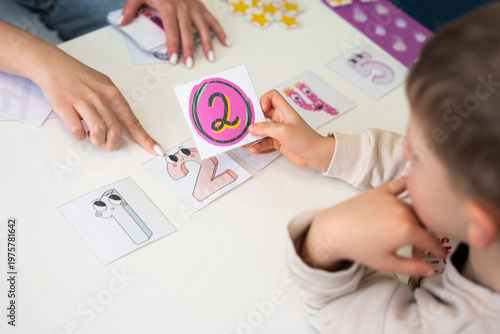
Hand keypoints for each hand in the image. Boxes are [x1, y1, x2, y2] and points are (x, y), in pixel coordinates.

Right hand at [37, 48, 161, 153]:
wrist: (54, 65)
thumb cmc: (80, 78)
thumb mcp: (104, 86)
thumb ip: (115, 105)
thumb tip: (126, 125)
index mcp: (113, 94)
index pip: (133, 121)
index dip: (145, 138)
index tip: (156, 150)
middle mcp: (100, 98)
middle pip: (115, 131)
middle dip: (112, 143)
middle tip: (107, 143)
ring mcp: (82, 102)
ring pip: (98, 132)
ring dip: (96, 140)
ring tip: (91, 135)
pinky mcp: (65, 107)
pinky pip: (77, 131)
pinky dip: (79, 136)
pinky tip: (78, 130)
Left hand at [121, 0, 228, 67]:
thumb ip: (130, 8)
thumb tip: (121, 22)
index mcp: (168, 7)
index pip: (171, 31)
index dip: (172, 46)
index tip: (173, 59)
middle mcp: (184, 8)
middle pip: (187, 33)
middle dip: (189, 50)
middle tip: (190, 64)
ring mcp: (194, 8)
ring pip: (203, 28)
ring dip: (208, 44)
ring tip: (210, 58)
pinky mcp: (201, 7)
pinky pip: (213, 20)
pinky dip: (220, 32)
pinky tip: (225, 43)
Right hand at [248, 90, 334, 171]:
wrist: (314, 154)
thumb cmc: (305, 139)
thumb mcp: (283, 131)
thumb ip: (265, 129)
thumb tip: (251, 128)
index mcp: (284, 110)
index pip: (272, 97)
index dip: (264, 100)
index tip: (261, 110)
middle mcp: (280, 118)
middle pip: (262, 114)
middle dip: (253, 120)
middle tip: (245, 126)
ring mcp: (278, 130)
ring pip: (261, 129)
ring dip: (253, 135)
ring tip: (245, 141)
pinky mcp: (277, 141)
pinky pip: (264, 141)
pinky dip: (258, 145)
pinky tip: (254, 149)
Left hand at [301, 178, 445, 276]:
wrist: (334, 230)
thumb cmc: (358, 248)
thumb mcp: (387, 264)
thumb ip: (412, 268)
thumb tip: (431, 270)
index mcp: (407, 230)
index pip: (432, 240)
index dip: (439, 250)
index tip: (441, 256)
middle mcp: (403, 211)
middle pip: (424, 224)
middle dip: (425, 240)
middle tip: (416, 253)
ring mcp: (392, 198)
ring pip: (414, 208)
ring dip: (417, 221)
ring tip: (407, 236)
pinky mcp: (381, 190)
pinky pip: (401, 185)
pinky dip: (411, 187)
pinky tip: (416, 190)